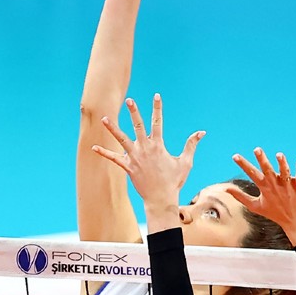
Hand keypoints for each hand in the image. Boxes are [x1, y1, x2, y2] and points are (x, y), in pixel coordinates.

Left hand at [90, 94, 200, 221]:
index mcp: (158, 146)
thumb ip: (191, 145)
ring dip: (113, 129)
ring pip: (122, 139)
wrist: (161, 199)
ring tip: (104, 118)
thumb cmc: (174, 181)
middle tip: (129, 100)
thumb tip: (201, 132)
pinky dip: (104, 153)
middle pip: (138, 126)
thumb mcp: (186, 162)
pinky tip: (93, 147)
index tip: (156, 96)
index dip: (158, 108)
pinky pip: (113, 159)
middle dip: (134, 112)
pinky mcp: (127, 167)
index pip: (158, 122)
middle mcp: (145, 149)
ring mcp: (135, 158)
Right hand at [231, 148, 295, 245]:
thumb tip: (226, 189)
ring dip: (282, 164)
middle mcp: (275, 186)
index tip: (235, 156)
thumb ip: (241, 197)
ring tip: (279, 155)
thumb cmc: (274, 213)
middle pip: (268, 170)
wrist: (295, 222)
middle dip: (262, 160)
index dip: (243, 165)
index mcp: (264, 188)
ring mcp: (288, 187)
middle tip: (257, 149)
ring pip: (284, 172)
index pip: (252, 174)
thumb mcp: (255, 206)